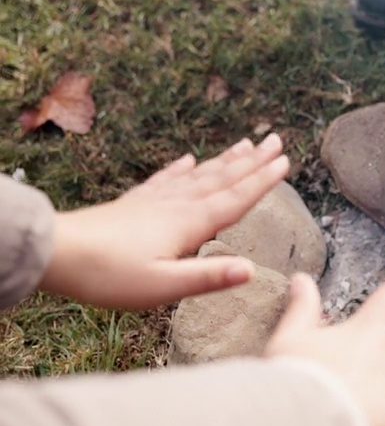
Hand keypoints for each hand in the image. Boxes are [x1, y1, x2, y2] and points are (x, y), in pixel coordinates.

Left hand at [37, 135, 288, 309]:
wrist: (57, 252)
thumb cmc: (109, 275)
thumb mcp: (163, 286)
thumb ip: (208, 277)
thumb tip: (251, 270)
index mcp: (189, 223)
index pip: (235, 199)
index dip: (262, 181)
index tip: (286, 162)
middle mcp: (176, 205)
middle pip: (222, 178)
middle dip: (252, 161)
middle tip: (276, 140)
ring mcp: (154, 201)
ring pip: (198, 175)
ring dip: (225, 159)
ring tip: (245, 143)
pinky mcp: (135, 204)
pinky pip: (165, 179)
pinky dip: (181, 168)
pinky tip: (187, 159)